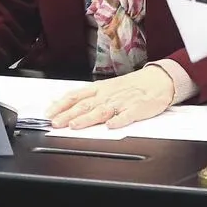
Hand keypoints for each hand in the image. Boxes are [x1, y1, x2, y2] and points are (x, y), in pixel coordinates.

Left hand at [47, 66, 174, 129]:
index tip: (49, 113)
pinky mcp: (137, 109)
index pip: (76, 96)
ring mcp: (122, 102)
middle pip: (85, 105)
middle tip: (55, 123)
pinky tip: (111, 125)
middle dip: (68, 115)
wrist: (157, 80)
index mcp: (99, 89)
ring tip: (75, 125)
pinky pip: (127, 115)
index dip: (61, 105)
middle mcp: (108, 95)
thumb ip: (87, 96)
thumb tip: (64, 103)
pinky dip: (118, 120)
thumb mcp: (106, 87)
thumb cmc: (131, 86)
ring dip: (87, 118)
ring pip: (102, 111)